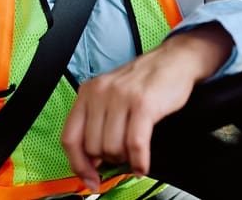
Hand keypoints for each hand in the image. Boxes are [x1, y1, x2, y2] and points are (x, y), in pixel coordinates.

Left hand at [60, 22, 232, 191]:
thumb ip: (96, 123)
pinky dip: (140, 161)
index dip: (78, 165)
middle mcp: (99, 93)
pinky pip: (135, 144)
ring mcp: (121, 97)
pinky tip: (143, 164)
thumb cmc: (142, 82)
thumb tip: (90, 161)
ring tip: (134, 154)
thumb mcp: (110, 96)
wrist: (172, 61)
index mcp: (87, 93)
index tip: (89, 179)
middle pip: (92, 147)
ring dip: (125, 160)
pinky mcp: (143, 104)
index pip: (69, 138)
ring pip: (113, 148)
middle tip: (122, 158)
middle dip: (108, 160)